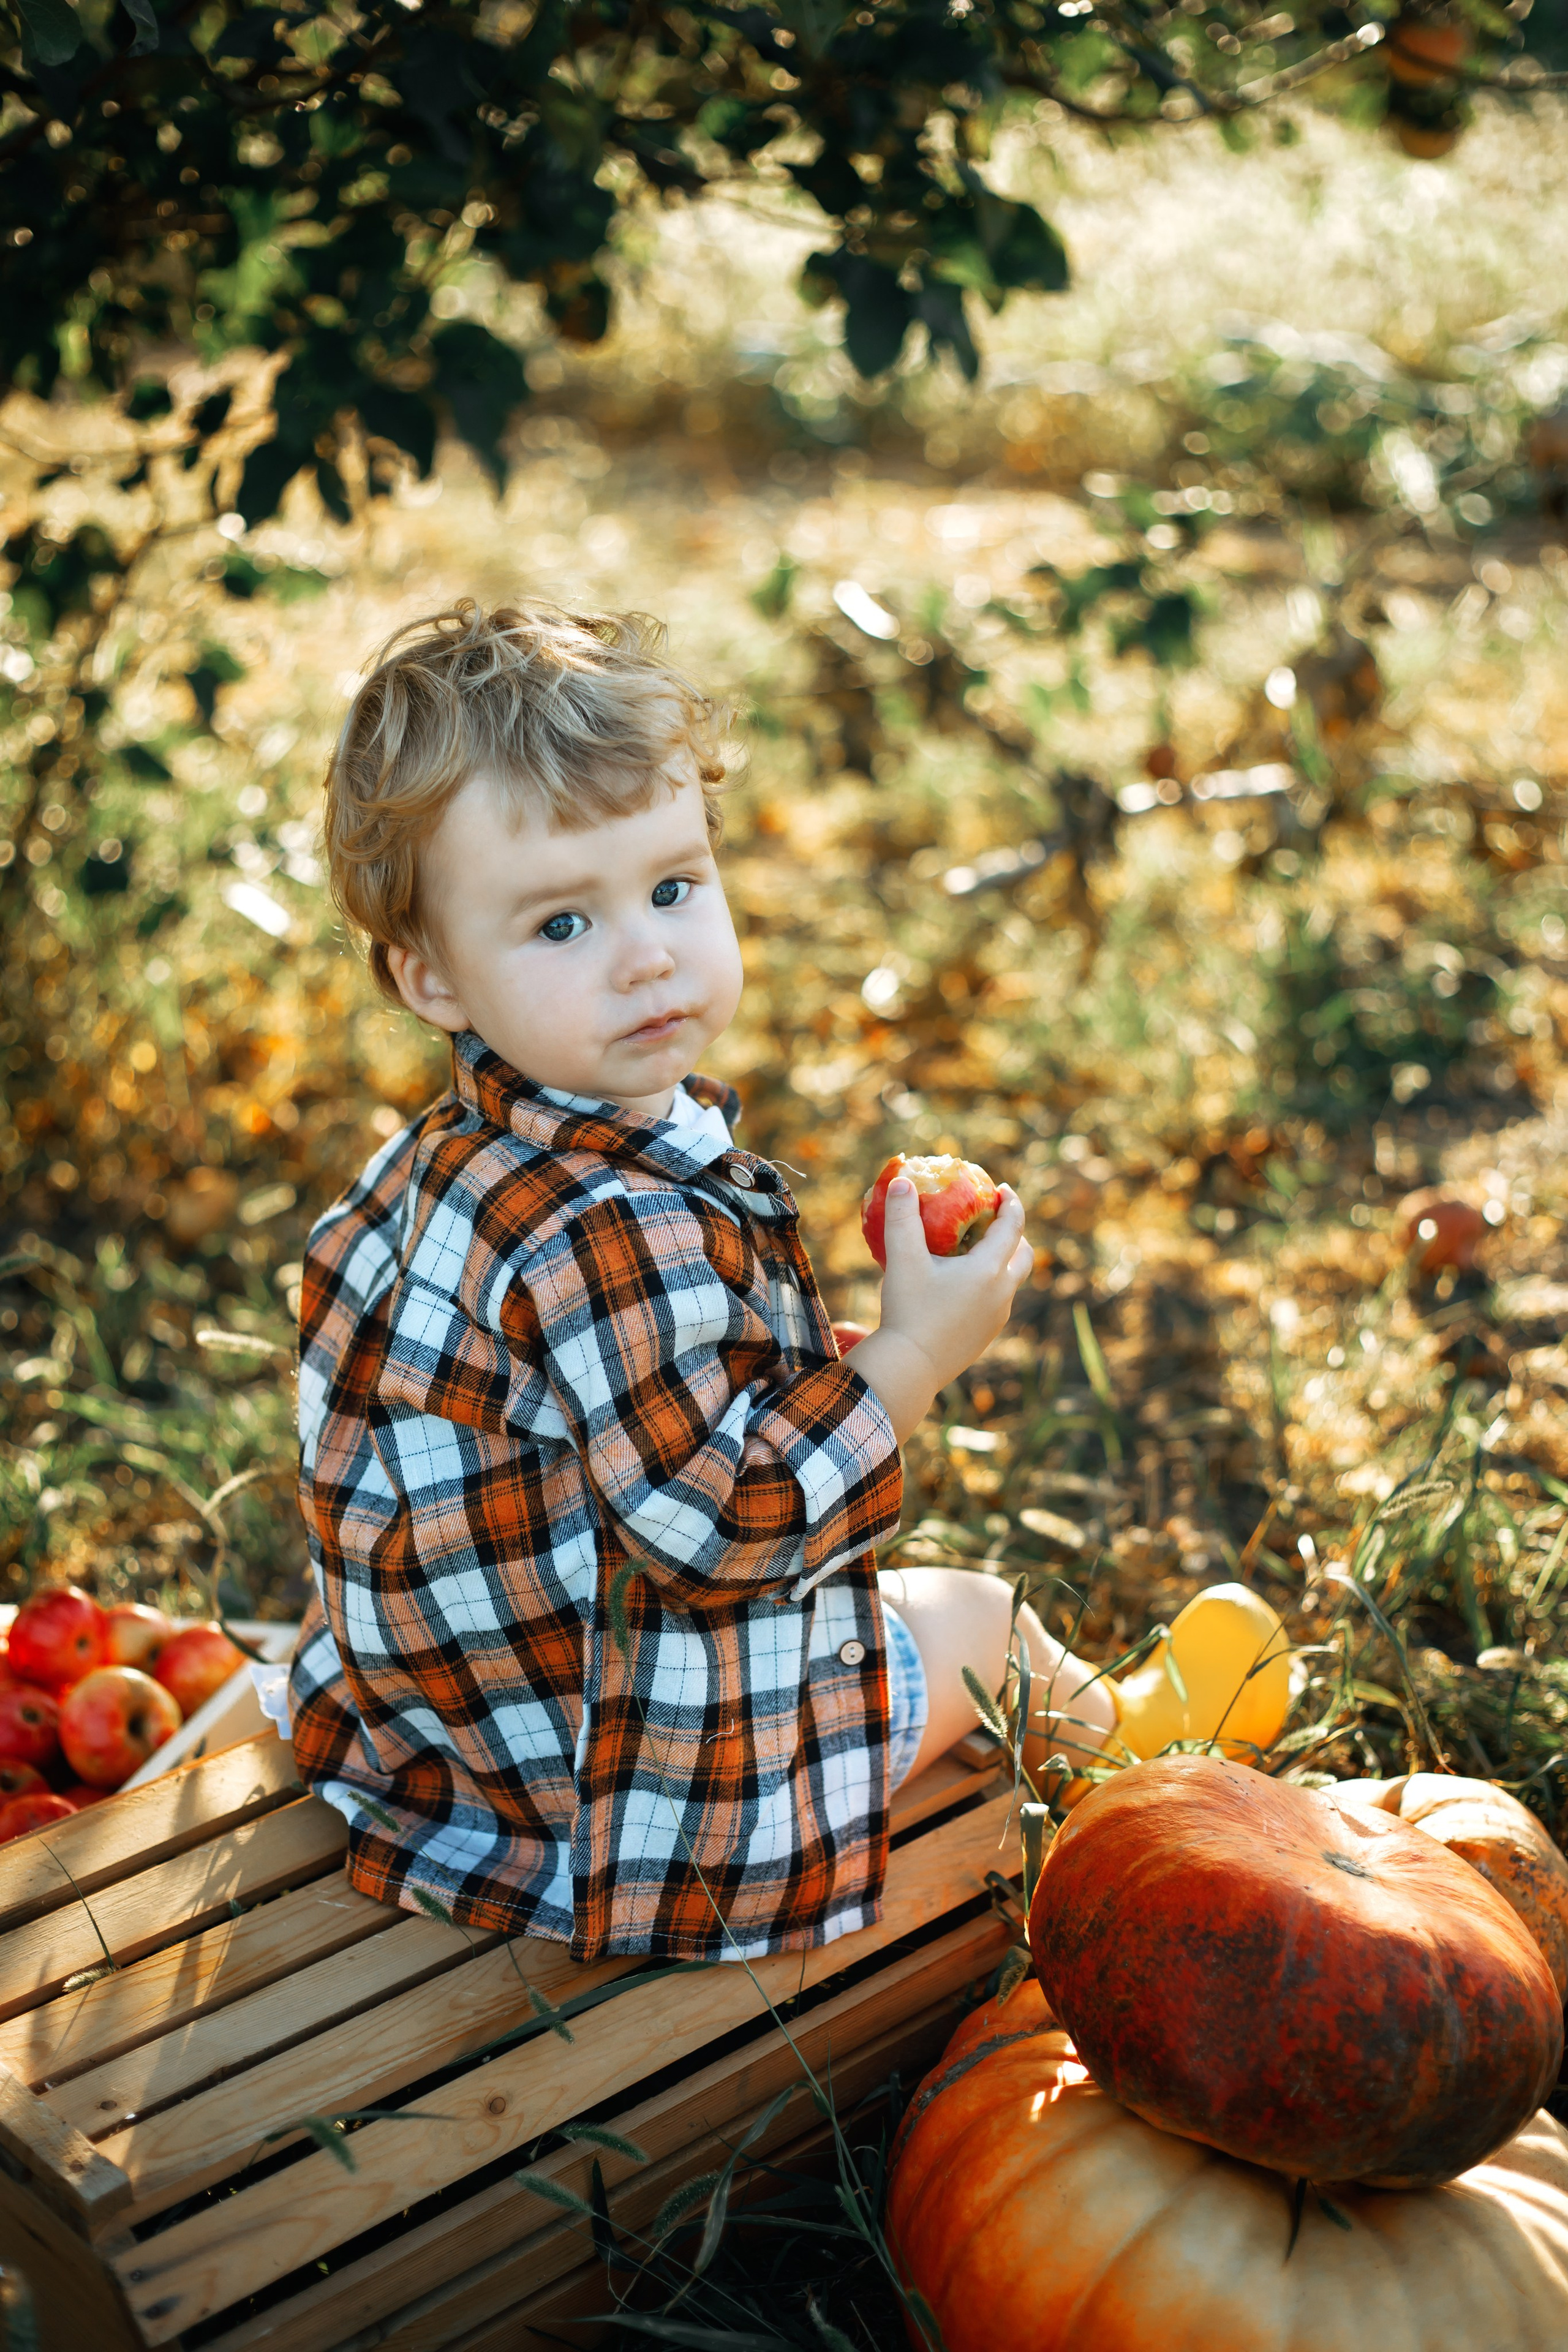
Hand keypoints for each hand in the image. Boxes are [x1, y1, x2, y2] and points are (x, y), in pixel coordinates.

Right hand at [845, 1176, 1032, 1444]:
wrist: (910, 1368)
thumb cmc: (908, 1310)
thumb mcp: (902, 1259)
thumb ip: (901, 1217)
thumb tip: (901, 1179)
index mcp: (989, 1269)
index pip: (1012, 1227)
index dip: (1011, 1204)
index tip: (1003, 1189)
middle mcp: (1002, 1293)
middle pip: (1025, 1255)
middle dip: (1015, 1234)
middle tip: (995, 1220)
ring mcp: (997, 1318)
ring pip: (1011, 1281)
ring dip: (1001, 1261)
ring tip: (974, 1252)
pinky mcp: (986, 1336)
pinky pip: (996, 1302)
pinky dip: (989, 1284)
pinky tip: (961, 1286)